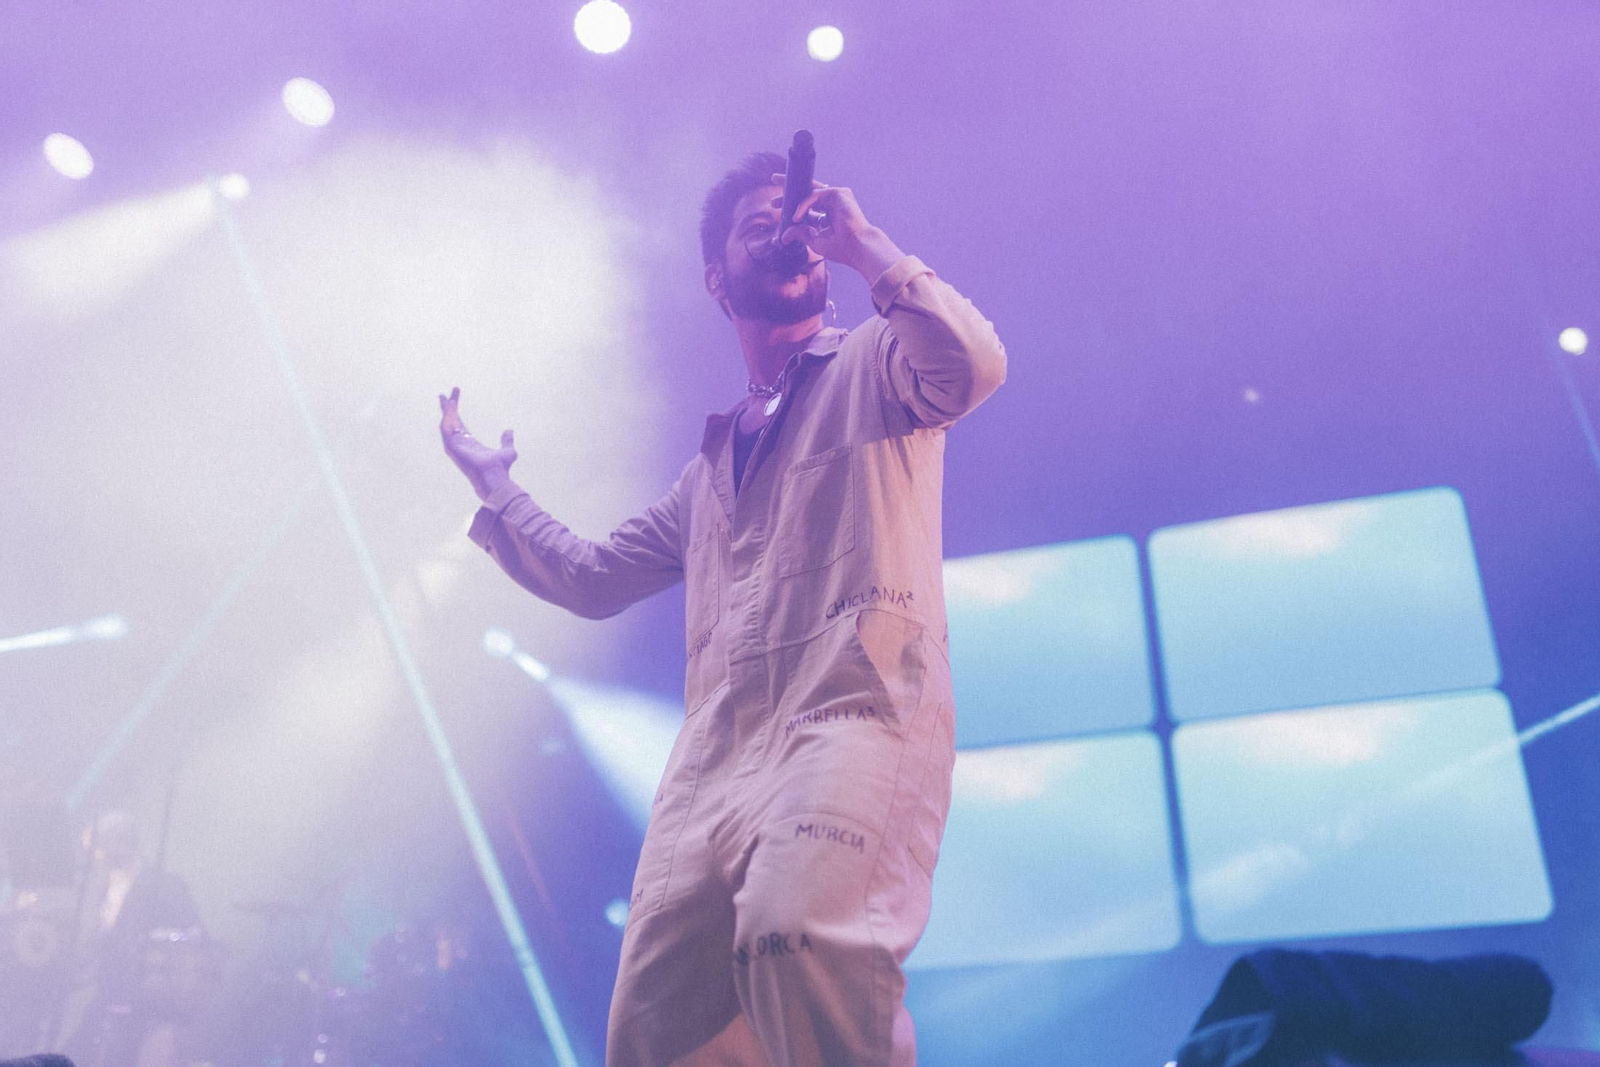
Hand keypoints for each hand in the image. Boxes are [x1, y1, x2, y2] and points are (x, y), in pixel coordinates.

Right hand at [438, 386, 516, 500]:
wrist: (494, 476)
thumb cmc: (500, 468)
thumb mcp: (508, 451)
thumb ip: (507, 441)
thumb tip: (509, 431)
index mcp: (469, 444)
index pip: (460, 425)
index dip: (456, 413)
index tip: (454, 400)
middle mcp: (460, 444)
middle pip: (451, 422)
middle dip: (447, 408)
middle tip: (443, 395)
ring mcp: (454, 445)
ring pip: (447, 423)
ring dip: (447, 409)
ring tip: (447, 396)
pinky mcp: (452, 445)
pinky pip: (447, 427)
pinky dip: (448, 415)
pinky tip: (452, 404)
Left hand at [770, 175, 904, 280]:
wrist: (857, 247)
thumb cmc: (841, 248)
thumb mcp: (814, 240)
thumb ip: (800, 234)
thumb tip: (783, 237)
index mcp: (828, 216)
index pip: (808, 208)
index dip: (792, 207)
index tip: (777, 210)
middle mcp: (832, 204)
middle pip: (807, 195)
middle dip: (789, 194)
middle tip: (772, 200)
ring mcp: (836, 197)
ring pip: (809, 191)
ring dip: (791, 196)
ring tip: (775, 204)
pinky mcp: (839, 193)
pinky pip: (815, 194)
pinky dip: (804, 205)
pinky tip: (796, 216)